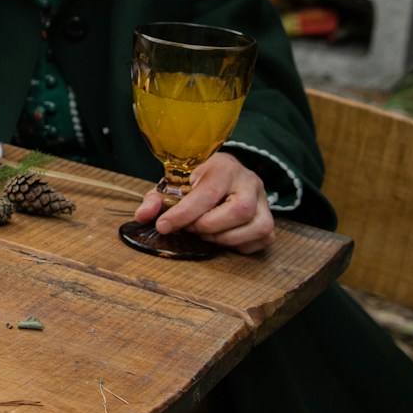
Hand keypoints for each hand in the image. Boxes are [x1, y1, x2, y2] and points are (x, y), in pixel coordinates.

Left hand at [134, 152, 274, 253]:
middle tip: (190, 227)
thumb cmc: (197, 181)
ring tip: (205, 231)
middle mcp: (250, 182)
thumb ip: (156, 199)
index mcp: (224, 168)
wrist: (224, 174)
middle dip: (207, 225)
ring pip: (255, 227)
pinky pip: (262, 239)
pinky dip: (238, 244)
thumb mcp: (174, 183)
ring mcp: (265, 202)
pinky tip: (222, 236)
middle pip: (238, 211)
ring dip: (224, 237)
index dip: (184, 214)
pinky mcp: (270, 220)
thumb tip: (142, 216)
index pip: (207, 194)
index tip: (163, 226)